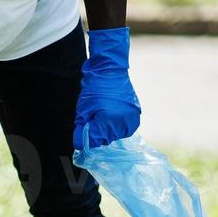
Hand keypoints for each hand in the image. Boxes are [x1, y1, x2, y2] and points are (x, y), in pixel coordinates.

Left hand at [74, 27, 139, 150]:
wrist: (110, 72)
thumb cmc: (94, 89)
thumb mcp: (83, 111)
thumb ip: (82, 130)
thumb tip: (81, 144)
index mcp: (109, 121)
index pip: (93, 141)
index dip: (84, 137)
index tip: (82, 129)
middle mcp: (123, 123)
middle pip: (104, 140)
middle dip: (96, 133)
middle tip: (93, 117)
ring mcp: (131, 119)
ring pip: (114, 136)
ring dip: (106, 130)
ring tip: (104, 114)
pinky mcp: (136, 116)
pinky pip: (123, 129)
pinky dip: (116, 126)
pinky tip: (112, 115)